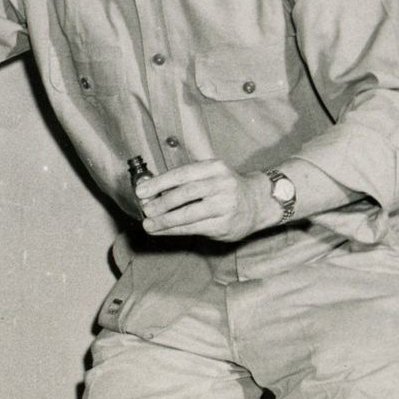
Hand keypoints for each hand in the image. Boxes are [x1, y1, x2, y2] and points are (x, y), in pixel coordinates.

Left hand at [138, 161, 272, 241]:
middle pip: (185, 193)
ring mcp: (226, 205)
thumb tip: (150, 192)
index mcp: (215, 167)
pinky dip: (174, 230)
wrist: (258, 202)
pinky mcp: (225, 224)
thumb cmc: (225, 188)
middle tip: (145, 209)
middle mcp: (222, 184)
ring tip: (148, 224)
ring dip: (164, 221)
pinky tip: (161, 231)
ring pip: (188, 214)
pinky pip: (194, 228)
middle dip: (161, 203)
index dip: (159, 183)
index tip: (140, 191)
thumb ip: (185, 181)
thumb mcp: (210, 175)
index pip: (182, 174)